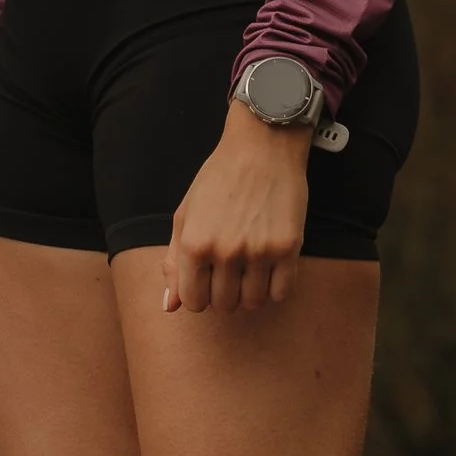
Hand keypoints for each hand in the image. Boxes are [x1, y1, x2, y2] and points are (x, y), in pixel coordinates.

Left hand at [162, 100, 310, 314]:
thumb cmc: (219, 179)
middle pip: (223, 305)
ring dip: (250, 293)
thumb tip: (168, 306)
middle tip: (230, 271)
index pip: (192, 301)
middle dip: (224, 293)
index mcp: (193, 243)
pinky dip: (274, 288)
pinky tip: (269, 268)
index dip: (198, 295)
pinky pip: (281, 293)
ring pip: (252, 302)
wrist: (261, 149)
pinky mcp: (288, 247)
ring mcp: (258, 250)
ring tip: (250, 269)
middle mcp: (224, 250)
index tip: (207, 281)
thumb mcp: (185, 215)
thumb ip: (174, 262)